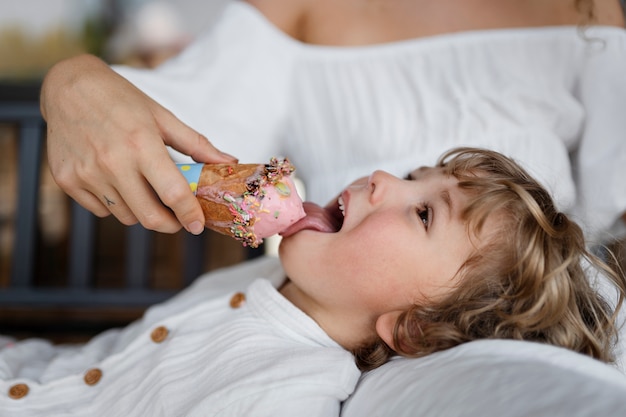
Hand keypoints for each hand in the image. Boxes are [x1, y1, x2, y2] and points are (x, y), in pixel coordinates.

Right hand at [40, 54, 236, 233]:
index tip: (198, 225)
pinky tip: (117, 183)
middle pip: (150, 217)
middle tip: (178, 218)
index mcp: (142, 144)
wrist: (68, 87)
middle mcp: (112, 162)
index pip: (173, 194)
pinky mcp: (67, 180)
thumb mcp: (162, 117)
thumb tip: (229, 162)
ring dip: (142, 212)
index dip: (190, 215)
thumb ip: (197, 145)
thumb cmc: (121, 100)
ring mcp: (87, 173)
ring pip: (126, 217)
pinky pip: (101, 211)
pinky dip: (115, 205)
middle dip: (171, 224)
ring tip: (144, 189)